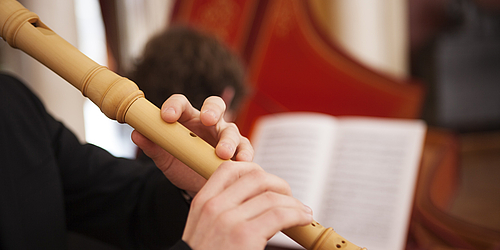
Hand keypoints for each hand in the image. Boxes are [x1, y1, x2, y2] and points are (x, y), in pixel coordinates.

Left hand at [131, 94, 253, 194]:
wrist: (197, 186)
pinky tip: (242, 162)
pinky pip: (245, 148)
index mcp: (187, 118)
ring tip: (223, 154)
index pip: (182, 103)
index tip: (167, 117)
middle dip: (212, 110)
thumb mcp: (165, 158)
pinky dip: (245, 154)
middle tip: (207, 119)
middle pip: (215, 105)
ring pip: (231, 130)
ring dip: (228, 140)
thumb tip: (137, 134)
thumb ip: (152, 146)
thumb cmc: (181, 165)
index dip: (175, 106)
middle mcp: (209, 122)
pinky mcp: (239, 150)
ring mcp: (226, 135)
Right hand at [182, 161, 312, 249]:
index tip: (268, 184)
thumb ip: (220, 212)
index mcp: (202, 203)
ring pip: (272, 196)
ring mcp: (229, 220)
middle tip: (289, 197)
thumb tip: (252, 201)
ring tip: (302, 212)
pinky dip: (297, 215)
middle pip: (255, 177)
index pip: (229, 168)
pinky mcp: (245, 235)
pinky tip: (303, 219)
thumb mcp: (204, 230)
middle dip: (279, 184)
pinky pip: (279, 215)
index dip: (254, 170)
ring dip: (293, 203)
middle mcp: (214, 207)